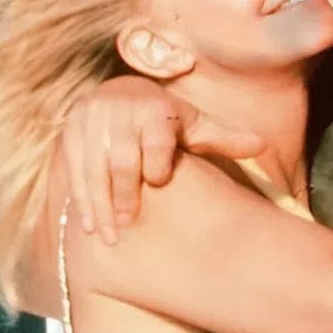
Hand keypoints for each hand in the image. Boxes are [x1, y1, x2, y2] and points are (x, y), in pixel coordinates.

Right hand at [61, 76, 265, 242]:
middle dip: (125, 192)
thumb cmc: (168, 121)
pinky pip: (73, 168)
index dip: (156, 159)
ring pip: (94, 167)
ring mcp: (91, 119)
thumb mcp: (197, 126)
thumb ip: (225, 138)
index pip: (155, 136)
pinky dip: (81, 199)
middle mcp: (119, 108)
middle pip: (121, 157)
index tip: (158, 180)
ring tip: (108, 237)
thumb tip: (261, 144)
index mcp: (155, 107)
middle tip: (129, 224)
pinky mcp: (70, 131)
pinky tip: (88, 226)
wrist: (121, 95)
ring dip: (100, 205)